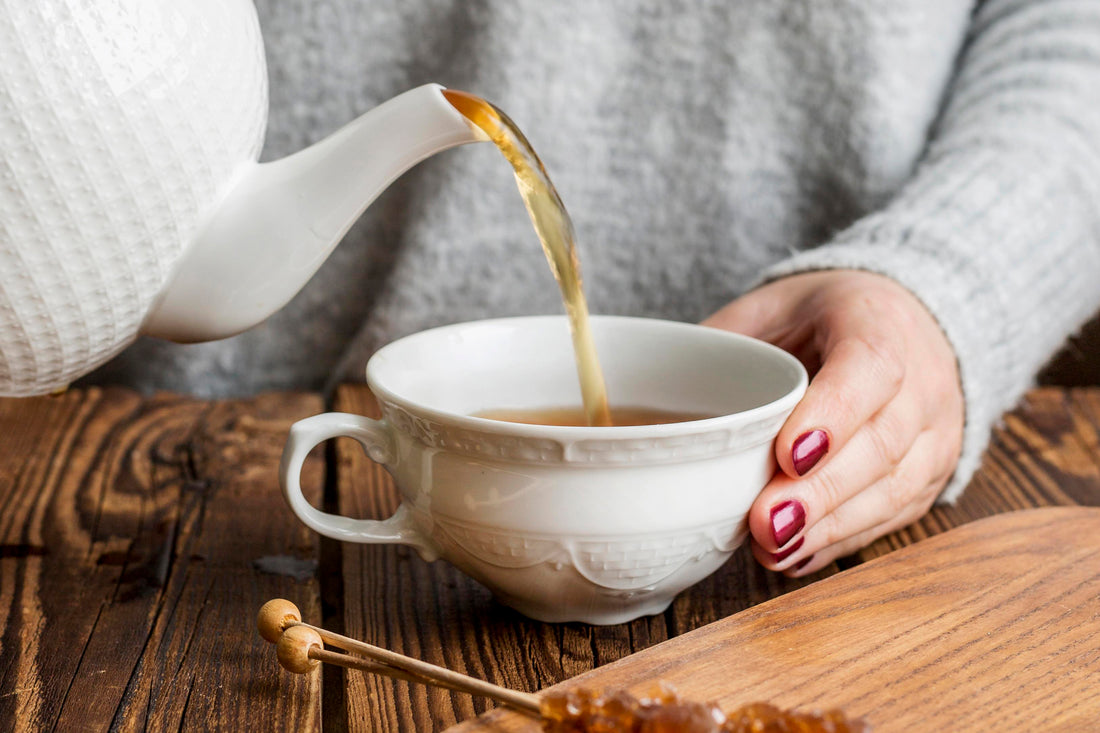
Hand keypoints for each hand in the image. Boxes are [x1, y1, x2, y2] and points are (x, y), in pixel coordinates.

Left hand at [703, 270, 963, 574]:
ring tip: (774, 548)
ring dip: (830, 526)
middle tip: (765, 523)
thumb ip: (724, 343)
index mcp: (880, 321)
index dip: (833, 416)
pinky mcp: (931, 474)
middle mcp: (923, 378)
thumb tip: (657, 394)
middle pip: (882, 442)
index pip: (870, 368)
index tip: (787, 456)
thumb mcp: (771, 307)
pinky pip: (894, 514)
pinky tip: (796, 555)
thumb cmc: (824, 317)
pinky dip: (842, 539)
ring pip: (895, 487)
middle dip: (822, 491)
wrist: (907, 322)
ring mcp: (937, 431)